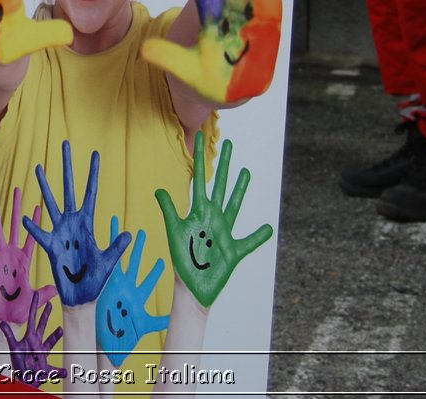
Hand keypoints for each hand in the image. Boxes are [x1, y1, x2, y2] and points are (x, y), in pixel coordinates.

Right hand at [0, 187, 55, 325]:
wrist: (10, 317)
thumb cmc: (25, 306)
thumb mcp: (40, 296)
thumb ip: (47, 291)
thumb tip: (59, 288)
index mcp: (27, 259)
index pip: (33, 236)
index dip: (36, 222)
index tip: (40, 205)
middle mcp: (14, 254)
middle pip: (15, 225)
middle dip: (17, 207)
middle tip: (18, 189)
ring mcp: (3, 257)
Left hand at [0, 292, 63, 387]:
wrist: (23, 379)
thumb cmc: (18, 364)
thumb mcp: (14, 348)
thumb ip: (9, 335)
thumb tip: (2, 322)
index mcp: (30, 337)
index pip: (32, 319)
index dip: (34, 306)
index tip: (36, 294)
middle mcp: (36, 343)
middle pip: (42, 326)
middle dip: (45, 315)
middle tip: (50, 303)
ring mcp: (42, 353)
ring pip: (50, 342)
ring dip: (55, 336)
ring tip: (60, 329)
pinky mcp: (47, 366)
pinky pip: (55, 369)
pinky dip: (60, 371)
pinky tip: (65, 372)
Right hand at [22, 141, 130, 306]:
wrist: (82, 296)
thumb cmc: (96, 279)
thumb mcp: (108, 262)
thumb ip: (116, 248)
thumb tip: (128, 234)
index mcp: (88, 224)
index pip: (91, 193)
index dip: (92, 174)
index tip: (94, 154)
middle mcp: (73, 223)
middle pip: (69, 190)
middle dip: (68, 168)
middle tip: (65, 145)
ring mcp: (60, 233)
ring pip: (51, 204)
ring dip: (46, 186)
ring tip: (40, 167)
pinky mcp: (51, 246)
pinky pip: (40, 234)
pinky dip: (35, 227)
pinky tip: (28, 218)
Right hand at [95, 217, 169, 366]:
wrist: (108, 339)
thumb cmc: (125, 334)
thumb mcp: (147, 324)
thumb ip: (162, 320)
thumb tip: (177, 318)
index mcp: (137, 296)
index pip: (149, 280)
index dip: (155, 271)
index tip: (162, 261)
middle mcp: (126, 286)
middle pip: (134, 263)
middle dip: (138, 248)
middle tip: (142, 233)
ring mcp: (116, 282)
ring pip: (120, 258)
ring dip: (121, 242)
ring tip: (124, 227)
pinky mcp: (107, 281)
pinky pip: (109, 261)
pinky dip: (110, 248)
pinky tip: (111, 235)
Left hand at [154, 129, 272, 308]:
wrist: (192, 287)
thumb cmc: (182, 261)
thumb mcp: (175, 234)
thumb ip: (170, 211)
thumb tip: (159, 190)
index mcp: (198, 212)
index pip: (201, 179)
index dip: (201, 159)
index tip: (199, 138)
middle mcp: (212, 217)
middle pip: (220, 185)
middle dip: (224, 164)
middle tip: (229, 143)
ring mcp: (224, 232)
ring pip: (234, 205)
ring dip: (240, 189)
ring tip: (245, 171)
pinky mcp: (234, 250)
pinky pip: (249, 241)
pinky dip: (258, 236)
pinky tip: (267, 226)